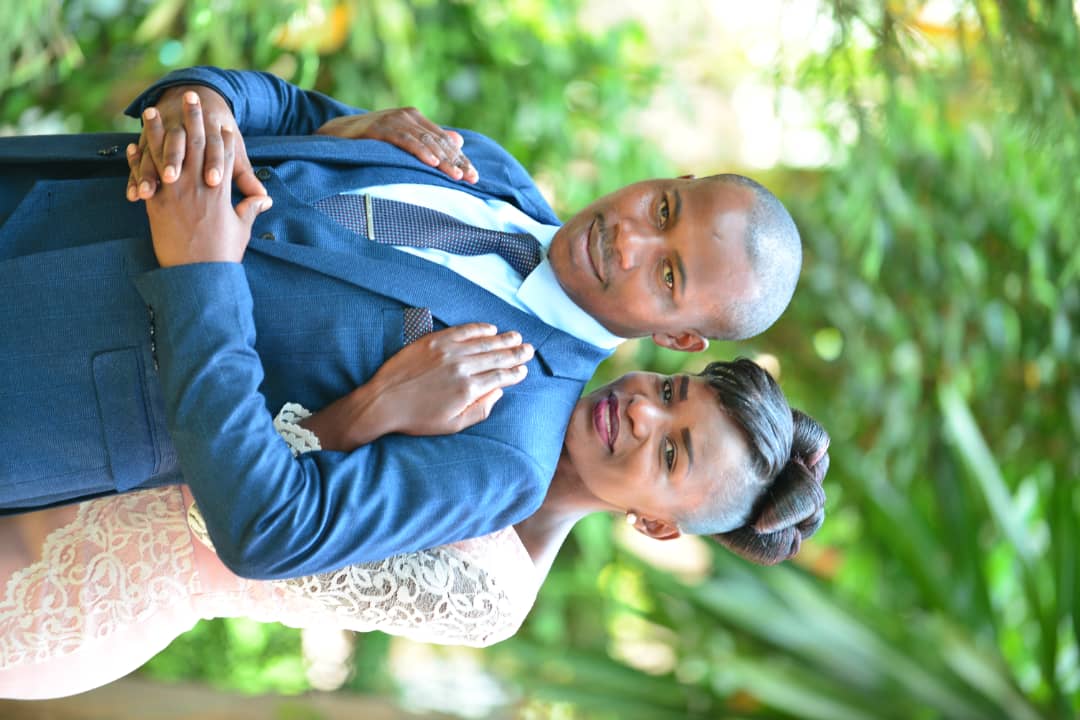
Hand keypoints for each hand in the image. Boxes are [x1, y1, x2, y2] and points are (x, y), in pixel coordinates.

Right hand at [126, 84, 265, 202]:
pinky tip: (133, 196)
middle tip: (172, 179)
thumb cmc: (220, 132)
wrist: (194, 97)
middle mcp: (185, 130)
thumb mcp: (234, 148)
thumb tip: (265, 198)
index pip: (214, 146)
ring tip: (147, 192)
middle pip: (179, 145)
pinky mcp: (148, 144)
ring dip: (149, 171)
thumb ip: (244, 175)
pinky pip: (140, 162)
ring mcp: (163, 136)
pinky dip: (135, 178)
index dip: (214, 162)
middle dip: (174, 160)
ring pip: (154, 153)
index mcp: (210, 130)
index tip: (214, 181)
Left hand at [143, 92, 271, 266]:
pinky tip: (133, 145)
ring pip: (165, 154)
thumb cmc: (223, 254)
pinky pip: (145, 176)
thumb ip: (250, 209)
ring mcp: (175, 194)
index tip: (221, 121)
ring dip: (158, 131)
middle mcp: (197, 187)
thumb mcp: (241, 230)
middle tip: (190, 98)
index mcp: (221, 192)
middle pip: (195, 144)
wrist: (197, 275)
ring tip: (153, 111)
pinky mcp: (156, 205)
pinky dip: (138, 160)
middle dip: (194, 119)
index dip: (222, 137)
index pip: (223, 155)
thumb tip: (264, 199)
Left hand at [300, 323, 532, 450]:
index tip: (523, 370)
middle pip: (497, 356)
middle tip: (529, 349)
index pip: (501, 377)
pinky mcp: (434, 340)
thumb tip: (498, 393)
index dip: (515, 372)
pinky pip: (463, 330)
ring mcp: (448, 351)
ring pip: (484, 342)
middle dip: (516, 353)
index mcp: (469, 389)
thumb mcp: (453, 425)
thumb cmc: (417, 419)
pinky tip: (491, 328)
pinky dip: (479, 328)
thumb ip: (480, 409)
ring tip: (516, 337)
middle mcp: (462, 367)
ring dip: (503, 339)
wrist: (384, 402)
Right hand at [315, 108, 478, 182]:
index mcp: (417, 119)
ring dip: (443, 160)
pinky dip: (419, 151)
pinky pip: (405, 140)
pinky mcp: (380, 128)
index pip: (445, 142)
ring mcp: (394, 120)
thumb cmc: (371, 140)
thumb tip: (459, 140)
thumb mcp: (403, 140)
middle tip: (472, 179)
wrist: (336, 134)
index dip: (461, 159)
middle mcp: (408, 116)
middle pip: (439, 142)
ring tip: (456, 175)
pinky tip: (432, 162)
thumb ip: (429, 140)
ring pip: (426, 141)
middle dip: (457, 162)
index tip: (475, 178)